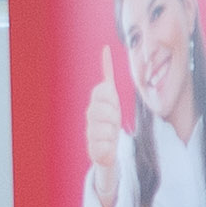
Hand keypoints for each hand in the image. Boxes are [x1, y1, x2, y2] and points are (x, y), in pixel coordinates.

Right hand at [85, 54, 122, 206]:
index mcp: (98, 107)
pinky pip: (101, 150)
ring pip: (101, 130)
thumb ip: (107, 84)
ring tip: (112, 136)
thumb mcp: (113, 104)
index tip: (114, 100)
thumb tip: (105, 52)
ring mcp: (91, 137)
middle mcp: (91, 120)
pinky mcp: (95, 154)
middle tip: (115, 121)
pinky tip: (109, 150)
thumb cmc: (111, 125)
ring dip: (111, 133)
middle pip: (99, 109)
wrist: (109, 153)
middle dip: (111, 115)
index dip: (109, 94)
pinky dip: (108, 150)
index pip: (100, 91)